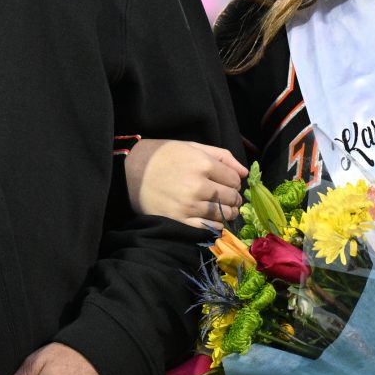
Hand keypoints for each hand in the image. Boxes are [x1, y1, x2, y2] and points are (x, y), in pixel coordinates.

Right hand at [122, 139, 247, 227]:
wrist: (130, 170)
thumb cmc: (163, 155)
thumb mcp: (193, 146)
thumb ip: (221, 156)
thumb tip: (244, 173)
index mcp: (202, 164)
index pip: (234, 179)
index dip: (235, 182)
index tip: (229, 183)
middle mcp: (198, 185)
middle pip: (231, 198)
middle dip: (234, 198)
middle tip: (228, 197)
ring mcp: (188, 205)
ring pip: (223, 214)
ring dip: (228, 212)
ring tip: (222, 208)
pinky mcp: (179, 220)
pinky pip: (208, 228)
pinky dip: (215, 225)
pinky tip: (212, 218)